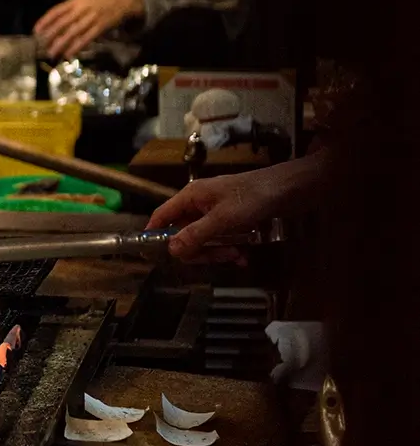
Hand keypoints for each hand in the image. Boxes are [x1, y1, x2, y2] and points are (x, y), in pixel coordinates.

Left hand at [34, 0, 143, 59]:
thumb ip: (69, 12)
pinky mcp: (101, 26)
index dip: (45, 20)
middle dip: (51, 35)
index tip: (36, 31)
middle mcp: (82, 8)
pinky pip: (86, 38)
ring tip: (52, 53)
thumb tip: (53, 27)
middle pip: (63, 22)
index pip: (57, 10)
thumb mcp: (83, 2)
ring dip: (61, 43)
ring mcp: (92, 17)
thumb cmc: (99, 4)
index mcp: (76, 1)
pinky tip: (68, 54)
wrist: (122, 3)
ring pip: (73, 32)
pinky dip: (76, 47)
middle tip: (41, 46)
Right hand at [146, 171, 283, 260]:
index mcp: (191, 197)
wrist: (292, 187)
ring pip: (203, 239)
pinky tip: (243, 256)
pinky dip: (229, 249)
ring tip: (236, 255)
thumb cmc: (255, 197)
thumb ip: (195, 235)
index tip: (153, 254)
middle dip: (198, 250)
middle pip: (183, 233)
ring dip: (217, 251)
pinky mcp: (231, 220)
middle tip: (216, 257)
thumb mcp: (223, 219)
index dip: (155, 234)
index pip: (162, 216)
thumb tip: (171, 250)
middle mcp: (199, 204)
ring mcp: (215, 212)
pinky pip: (220, 239)